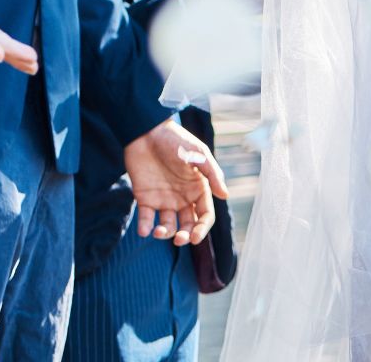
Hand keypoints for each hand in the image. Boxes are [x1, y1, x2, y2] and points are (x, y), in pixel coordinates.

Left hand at [123, 120, 229, 245]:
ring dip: (165, 234)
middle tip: (179, 239)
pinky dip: (145, 227)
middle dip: (185, 236)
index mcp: (198, 189)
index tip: (196, 238)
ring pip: (168, 225)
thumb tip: (225, 196)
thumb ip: (212, 174)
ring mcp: (164, 199)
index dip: (202, 229)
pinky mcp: (145, 198)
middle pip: (188, 225)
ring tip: (158, 232)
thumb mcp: (198, 154)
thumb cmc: (176, 140)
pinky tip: (144, 230)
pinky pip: (146, 218)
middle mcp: (182, 198)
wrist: (146, 131)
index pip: (204, 215)